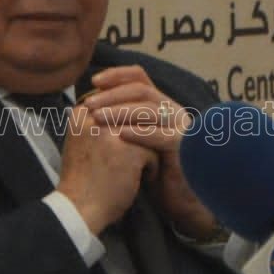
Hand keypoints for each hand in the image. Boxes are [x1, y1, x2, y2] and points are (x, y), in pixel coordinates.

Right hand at [57, 99, 154, 234]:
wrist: (79, 209)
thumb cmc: (83, 179)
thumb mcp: (82, 141)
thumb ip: (99, 122)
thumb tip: (128, 109)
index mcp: (82, 113)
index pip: (118, 101)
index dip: (130, 122)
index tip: (125, 145)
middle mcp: (95, 117)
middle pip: (135, 112)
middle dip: (142, 133)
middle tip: (137, 156)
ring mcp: (112, 131)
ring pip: (147, 129)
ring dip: (147, 148)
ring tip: (140, 165)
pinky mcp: (129, 149)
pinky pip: (153, 151)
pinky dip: (150, 167)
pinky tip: (140, 179)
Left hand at [78, 67, 219, 239]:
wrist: (178, 198)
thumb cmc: (152, 169)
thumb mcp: (134, 139)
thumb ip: (120, 120)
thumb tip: (88, 105)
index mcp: (160, 105)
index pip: (139, 77)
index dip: (117, 75)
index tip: (94, 80)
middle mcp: (172, 110)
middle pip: (141, 90)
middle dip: (112, 95)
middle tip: (89, 104)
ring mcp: (180, 127)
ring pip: (150, 109)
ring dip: (121, 111)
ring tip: (97, 118)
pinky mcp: (184, 148)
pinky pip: (161, 135)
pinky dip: (139, 133)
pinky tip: (120, 136)